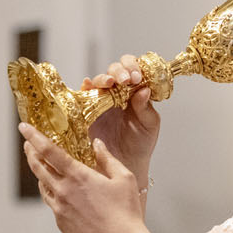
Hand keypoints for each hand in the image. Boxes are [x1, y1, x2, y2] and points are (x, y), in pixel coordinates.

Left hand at [21, 124, 149, 232]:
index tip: (23, 127)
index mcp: (78, 176)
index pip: (49, 150)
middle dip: (30, 152)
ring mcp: (59, 209)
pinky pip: (51, 202)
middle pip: (38, 166)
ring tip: (42, 164)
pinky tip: (57, 189)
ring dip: (39, 172)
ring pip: (42, 185)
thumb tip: (97, 144)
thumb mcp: (124, 179)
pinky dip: (50, 190)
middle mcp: (63, 191)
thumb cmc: (127, 213)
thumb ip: (108, 158)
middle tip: (27, 143)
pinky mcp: (61, 223)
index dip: (33, 137)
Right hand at [83, 55, 160, 180]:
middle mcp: (117, 91)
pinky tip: (88, 85)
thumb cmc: (139, 144)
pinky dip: (85, 86)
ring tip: (111, 83)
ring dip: (104, 77)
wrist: (124, 164)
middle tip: (126, 79)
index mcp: (134, 91)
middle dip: (120, 70)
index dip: (135, 67)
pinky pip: (83, 94)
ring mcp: (101, 99)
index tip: (137, 77)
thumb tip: (144, 89)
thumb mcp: (149, 125)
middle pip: (115, 69)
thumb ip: (146, 108)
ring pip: (99, 79)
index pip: (133, 69)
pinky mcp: (86, 109)